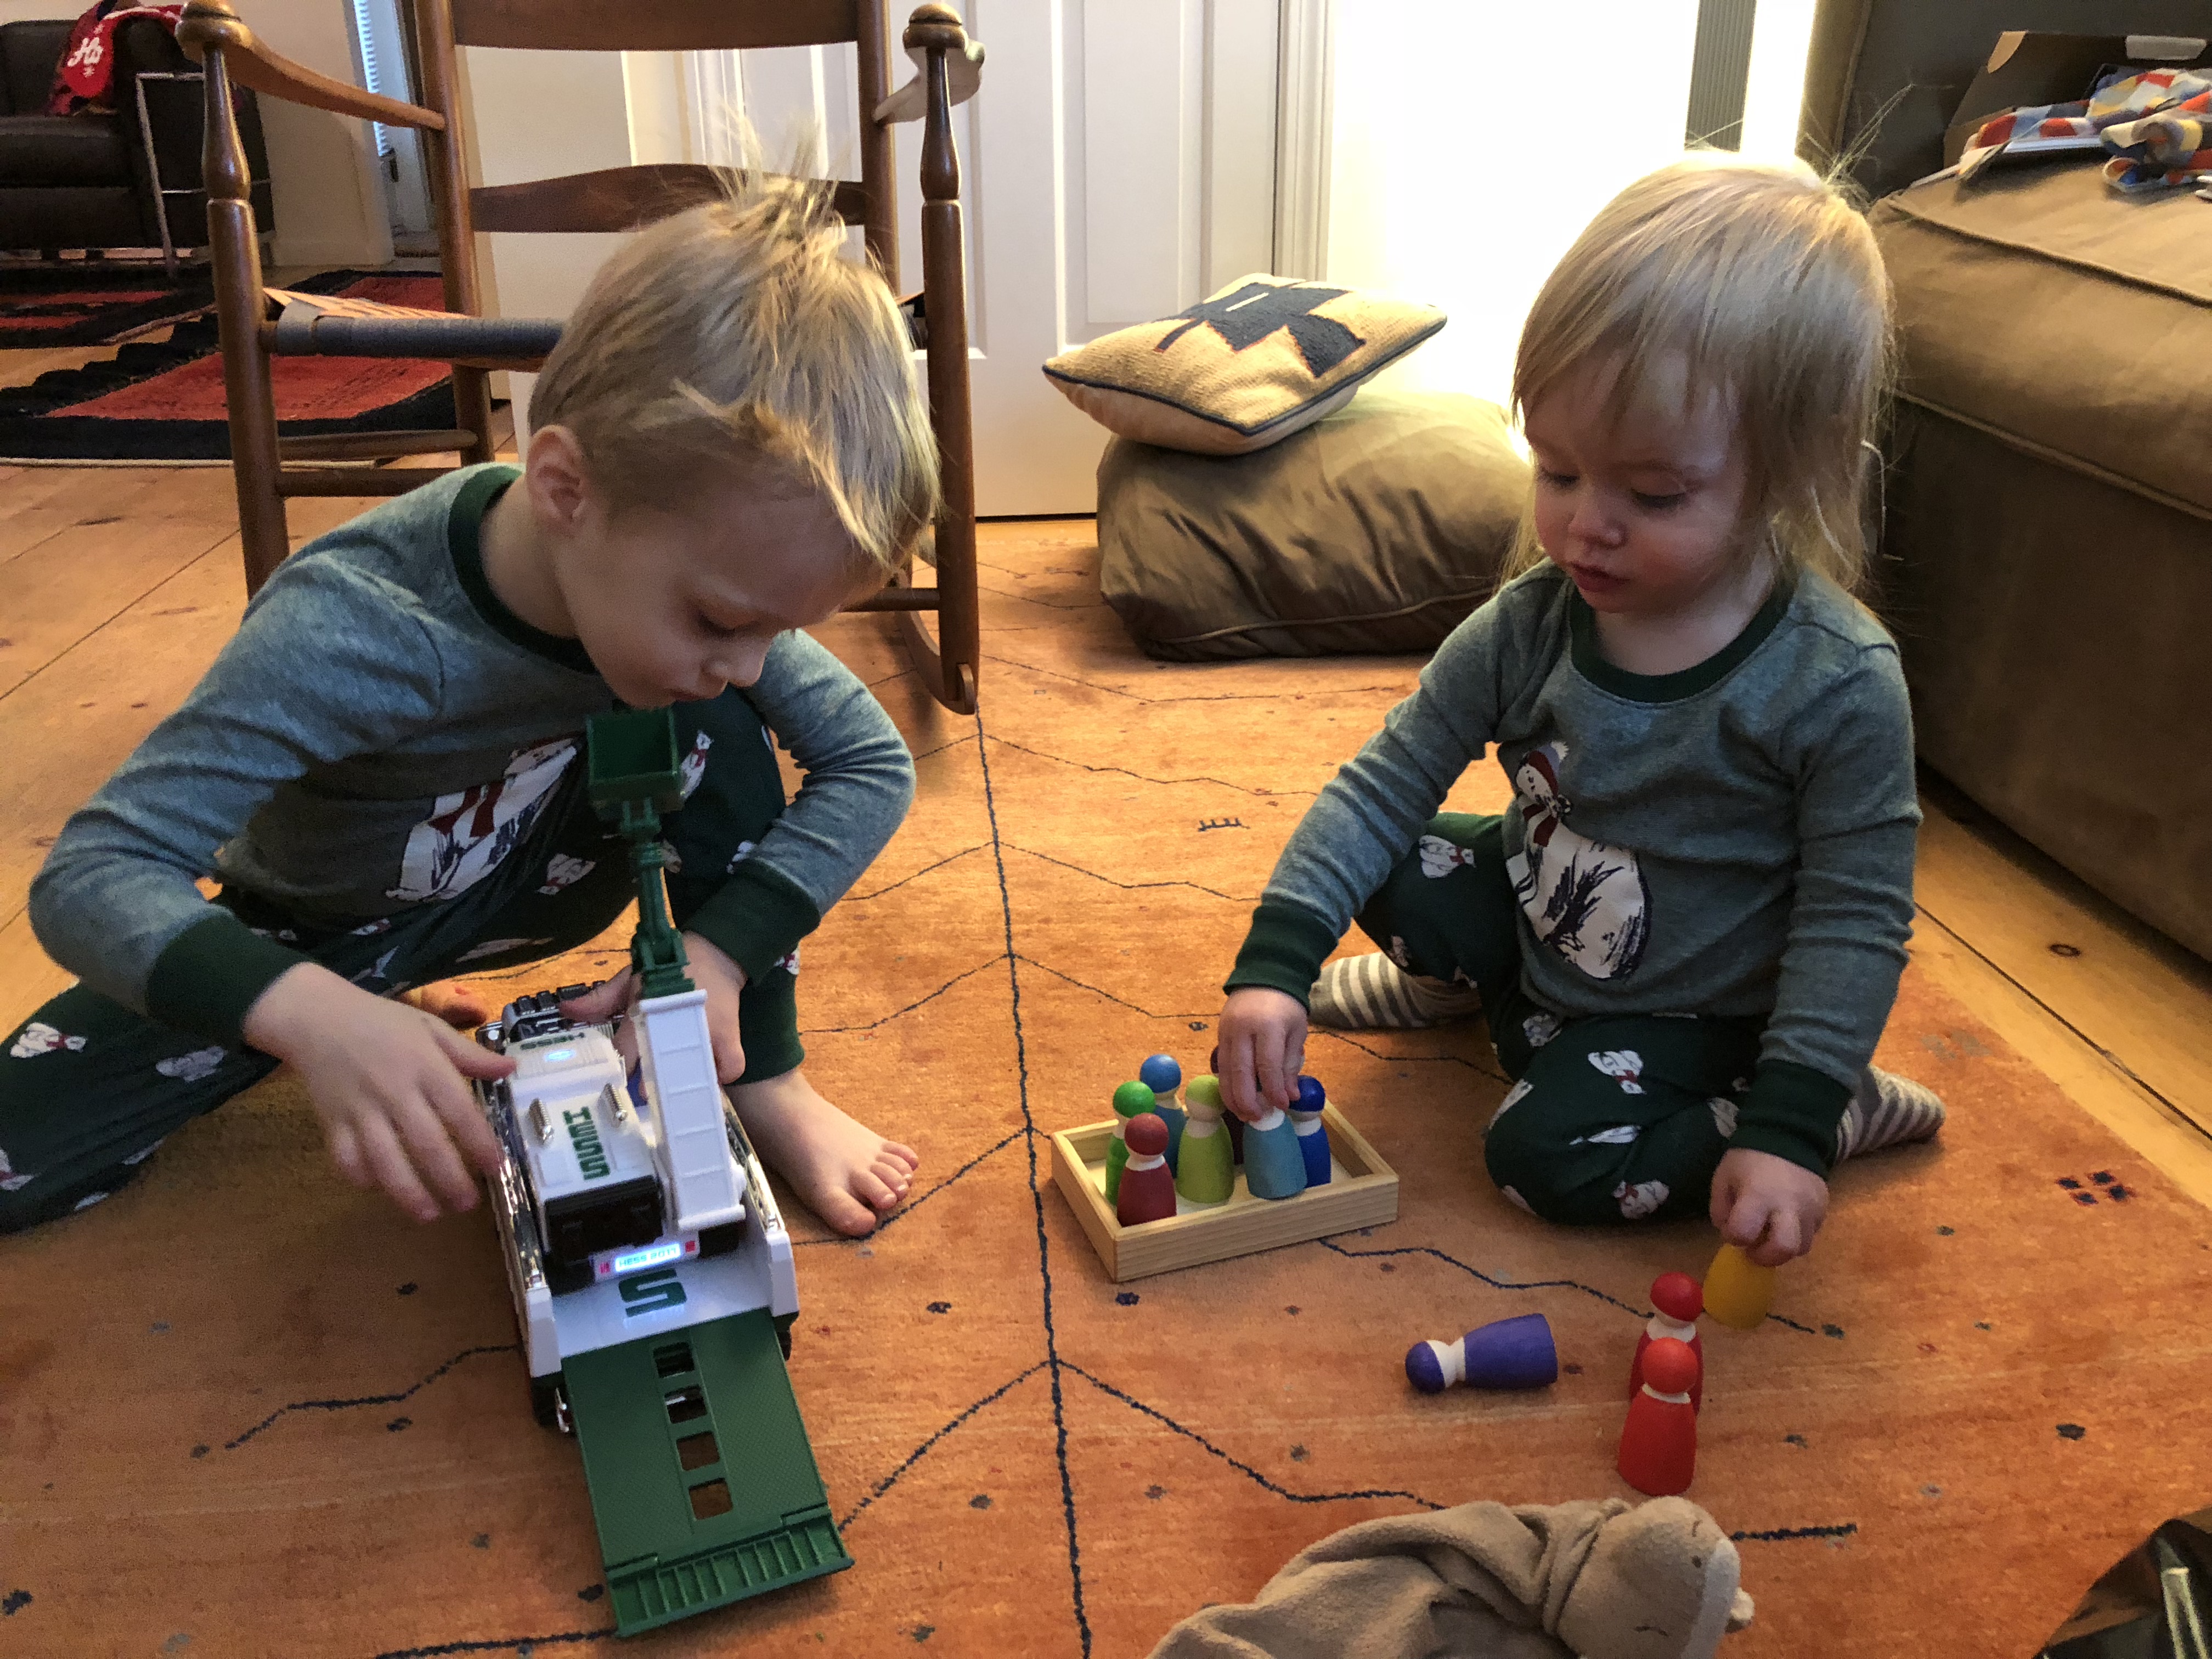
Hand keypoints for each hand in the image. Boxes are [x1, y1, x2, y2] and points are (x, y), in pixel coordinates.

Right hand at [242, 962, 513, 1222]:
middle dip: (449, 1180)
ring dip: (408, 1192)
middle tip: (467, 1204)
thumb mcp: (431, 1027)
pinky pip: (346, 1158)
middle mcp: (395, 1091)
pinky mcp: (332, 1121)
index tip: (496, 1167)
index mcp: (425, 1066)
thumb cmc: (383, 1022)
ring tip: (429, 1215)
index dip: (479, 1143)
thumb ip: (470, 1054)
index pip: (459, 1112)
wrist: (319, 1017)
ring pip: (385, 1160)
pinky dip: (362, 1178)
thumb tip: (511, 1069)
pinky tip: (380, 1189)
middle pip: (425, 1144)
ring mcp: (360, 1110)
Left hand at [560, 931, 749, 1083]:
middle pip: (661, 1070)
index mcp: (647, 1012)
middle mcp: (677, 1026)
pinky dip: (721, 1076)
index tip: (611, 1090)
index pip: (626, 1051)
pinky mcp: (730, 1037)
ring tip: (676, 1097)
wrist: (714, 952)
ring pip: (696, 1075)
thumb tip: (564, 1011)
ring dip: (685, 1088)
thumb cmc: (668, 969)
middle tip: (643, 1098)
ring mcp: (707, 1034)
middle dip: (650, 1088)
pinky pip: (729, 1069)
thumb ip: (600, 1000)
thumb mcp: (631, 979)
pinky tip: (710, 1076)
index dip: (618, 1073)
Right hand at [1216, 987, 1307, 1123]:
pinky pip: (1220, 1065)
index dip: (1273, 1090)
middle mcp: (1242, 1029)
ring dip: (1232, 1097)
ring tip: (1244, 1114)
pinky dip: (1226, 1084)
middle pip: (1240, 1071)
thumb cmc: (1286, 1006)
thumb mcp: (1296, 1032)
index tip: (1281, 1106)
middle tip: (1257, 1118)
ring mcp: (1226, 1032)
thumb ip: (1290, 1064)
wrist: (1264, 976)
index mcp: (1267, 1026)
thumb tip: (1289, 1096)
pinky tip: (1234, 1097)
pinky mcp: (1219, 1035)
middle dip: (1248, 1100)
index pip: (1267, 1065)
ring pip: (1225, 1071)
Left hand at [1709, 1147, 1828, 1265]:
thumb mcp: (1723, 1179)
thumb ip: (1721, 1210)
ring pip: (1802, 1247)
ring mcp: (1811, 1209)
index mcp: (1758, 1196)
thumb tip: (1731, 1235)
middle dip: (1766, 1257)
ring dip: (1783, 1247)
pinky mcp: (1824, 1208)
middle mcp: (1789, 1206)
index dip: (1734, 1237)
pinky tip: (1785, 1218)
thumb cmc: (1748, 1159)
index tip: (1733, 1229)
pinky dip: (1797, 1233)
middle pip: (1785, 1249)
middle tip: (1755, 1248)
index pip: (1743, 1234)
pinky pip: (1812, 1233)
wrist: (1787, 1134)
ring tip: (1771, 1231)